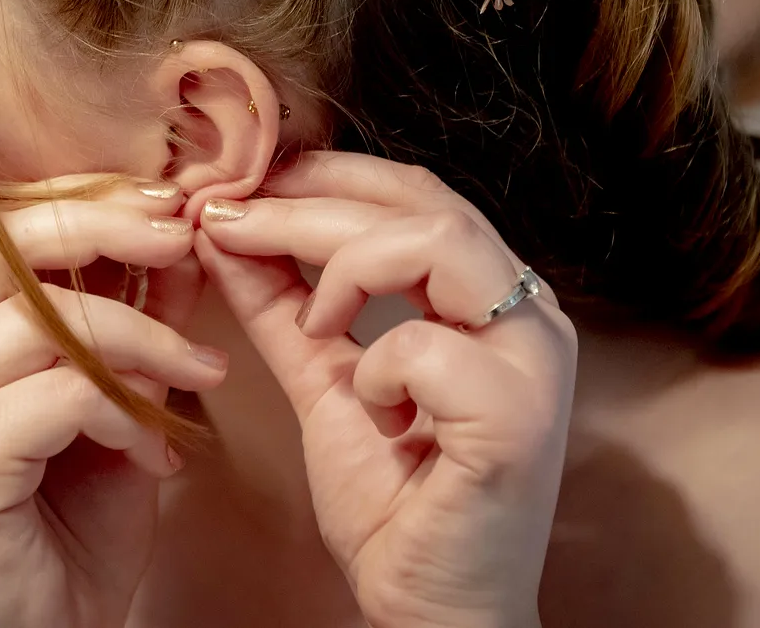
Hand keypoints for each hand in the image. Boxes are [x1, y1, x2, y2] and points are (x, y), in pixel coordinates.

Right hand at [0, 177, 228, 627]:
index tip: (165, 205)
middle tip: (179, 239)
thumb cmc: (74, 524)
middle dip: (103, 230)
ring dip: (142, 338)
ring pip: (40, 321)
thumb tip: (180, 236)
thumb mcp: (119, 400)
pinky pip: (58, 394)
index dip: (82, 204)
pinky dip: (124, 410)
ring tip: (201, 372)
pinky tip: (154, 451)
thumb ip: (136, 322)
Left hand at [194, 153, 575, 627]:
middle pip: (422, 202)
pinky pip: (427, 346)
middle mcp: (528, 314)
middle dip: (309, 202)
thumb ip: (282, 305)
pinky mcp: (519, 417)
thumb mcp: (324, 380)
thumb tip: (225, 227)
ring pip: (437, 241)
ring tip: (308, 321)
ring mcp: (534, 361)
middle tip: (227, 214)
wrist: (429, 609)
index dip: (326, 174)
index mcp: (490, 298)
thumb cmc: (393, 503)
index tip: (243, 183)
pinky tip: (371, 407)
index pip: (415, 193)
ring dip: (343, 264)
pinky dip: (378, 366)